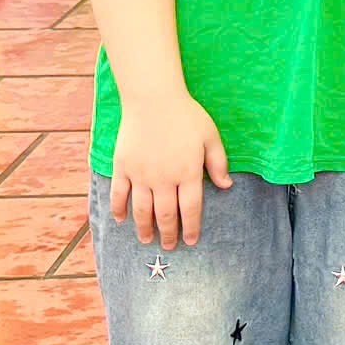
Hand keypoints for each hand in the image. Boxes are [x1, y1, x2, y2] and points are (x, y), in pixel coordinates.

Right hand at [110, 91, 232, 246]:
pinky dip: (119, 209)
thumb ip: (218, 163)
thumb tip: (226, 186)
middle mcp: (164, 179)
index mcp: (188, 173)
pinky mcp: (123, 167)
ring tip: (147, 240)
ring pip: (142, 210)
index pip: (191, 209)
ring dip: (144, 228)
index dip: (192, 227)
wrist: (153, 99)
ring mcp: (141, 174)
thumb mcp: (210, 137)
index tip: (191, 240)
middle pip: (166, 215)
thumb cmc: (186, 116)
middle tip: (169, 246)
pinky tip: (121, 220)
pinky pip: (119, 194)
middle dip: (169, 234)